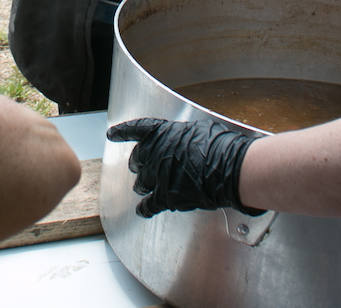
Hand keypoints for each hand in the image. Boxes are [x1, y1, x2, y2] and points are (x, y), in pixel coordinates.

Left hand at [106, 117, 262, 217]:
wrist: (229, 168)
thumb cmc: (220, 145)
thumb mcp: (198, 130)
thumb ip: (181, 136)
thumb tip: (183, 142)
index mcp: (161, 132)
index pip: (136, 130)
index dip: (122, 132)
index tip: (112, 134)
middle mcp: (154, 152)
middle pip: (138, 160)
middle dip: (138, 164)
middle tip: (139, 167)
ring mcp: (158, 175)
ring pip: (141, 183)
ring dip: (143, 185)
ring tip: (145, 187)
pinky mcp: (165, 196)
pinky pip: (149, 204)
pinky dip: (145, 208)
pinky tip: (142, 210)